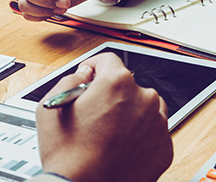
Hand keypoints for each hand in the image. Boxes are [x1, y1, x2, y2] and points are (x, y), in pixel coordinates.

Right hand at [35, 53, 172, 181]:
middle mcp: (143, 99)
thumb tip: (83, 75)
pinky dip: (139, 136)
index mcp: (117, 83)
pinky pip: (153, 132)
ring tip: (108, 133)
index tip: (89, 77)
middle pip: (127, 84)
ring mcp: (158, 124)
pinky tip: (119, 146)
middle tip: (94, 114)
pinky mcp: (164, 148)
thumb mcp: (51, 105)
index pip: (107, 60)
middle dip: (111, 94)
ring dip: (129, 113)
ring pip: (144, 107)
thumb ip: (70, 80)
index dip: (93, 67)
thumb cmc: (67, 154)